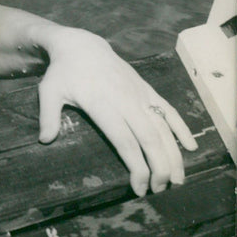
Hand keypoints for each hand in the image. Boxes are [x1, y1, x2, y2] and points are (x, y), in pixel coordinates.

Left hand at [36, 28, 197, 195]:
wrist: (81, 45)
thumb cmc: (63, 72)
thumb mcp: (49, 91)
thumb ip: (48, 116)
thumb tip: (44, 140)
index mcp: (102, 104)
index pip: (124, 141)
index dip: (136, 166)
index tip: (139, 188)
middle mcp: (126, 100)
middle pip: (149, 138)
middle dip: (159, 167)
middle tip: (161, 190)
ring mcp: (139, 94)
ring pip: (163, 127)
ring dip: (173, 154)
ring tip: (179, 179)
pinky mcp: (147, 89)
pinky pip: (169, 109)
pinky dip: (181, 127)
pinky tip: (191, 146)